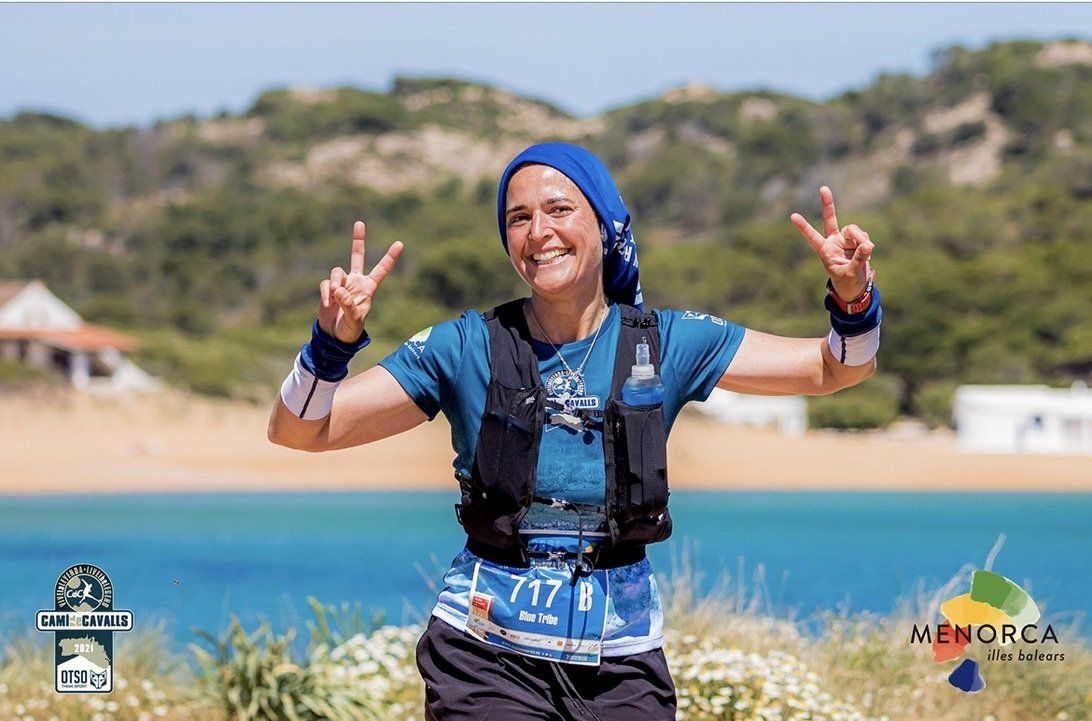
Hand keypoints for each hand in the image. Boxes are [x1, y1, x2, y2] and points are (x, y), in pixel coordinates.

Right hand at [318, 221, 402, 342]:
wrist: (335, 336)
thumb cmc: (351, 329)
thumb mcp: (354, 320)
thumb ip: (349, 305)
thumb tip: (339, 290)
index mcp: (369, 288)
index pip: (381, 270)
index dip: (390, 257)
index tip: (400, 243)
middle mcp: (356, 282)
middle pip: (357, 256)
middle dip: (358, 240)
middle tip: (360, 223)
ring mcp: (342, 284)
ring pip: (337, 271)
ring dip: (335, 283)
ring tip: (335, 297)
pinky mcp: (329, 288)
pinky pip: (326, 284)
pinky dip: (326, 293)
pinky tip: (327, 304)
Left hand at [790, 186, 873, 301]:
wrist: (855, 285)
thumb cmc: (847, 282)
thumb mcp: (850, 273)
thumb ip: (858, 259)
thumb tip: (868, 245)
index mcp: (824, 250)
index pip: (812, 237)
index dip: (803, 227)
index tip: (793, 216)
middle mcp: (833, 241)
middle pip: (830, 219)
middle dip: (827, 204)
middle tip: (823, 188)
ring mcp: (845, 239)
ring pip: (853, 230)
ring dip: (861, 239)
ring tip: (866, 253)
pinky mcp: (857, 240)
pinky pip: (863, 235)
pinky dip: (867, 244)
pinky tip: (867, 253)